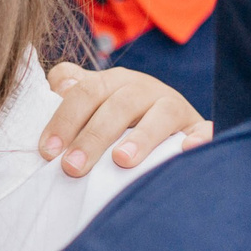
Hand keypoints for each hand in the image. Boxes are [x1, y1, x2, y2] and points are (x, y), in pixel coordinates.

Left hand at [42, 63, 211, 176]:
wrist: (168, 127)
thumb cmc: (117, 121)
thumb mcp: (92, 102)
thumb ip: (70, 93)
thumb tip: (55, 86)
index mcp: (113, 82)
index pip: (85, 93)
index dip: (64, 120)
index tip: (48, 152)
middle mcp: (144, 89)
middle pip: (118, 105)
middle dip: (93, 137)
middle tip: (72, 168)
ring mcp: (174, 107)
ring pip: (160, 115)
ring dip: (141, 137)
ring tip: (122, 160)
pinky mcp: (197, 128)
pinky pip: (203, 130)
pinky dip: (198, 139)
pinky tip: (187, 150)